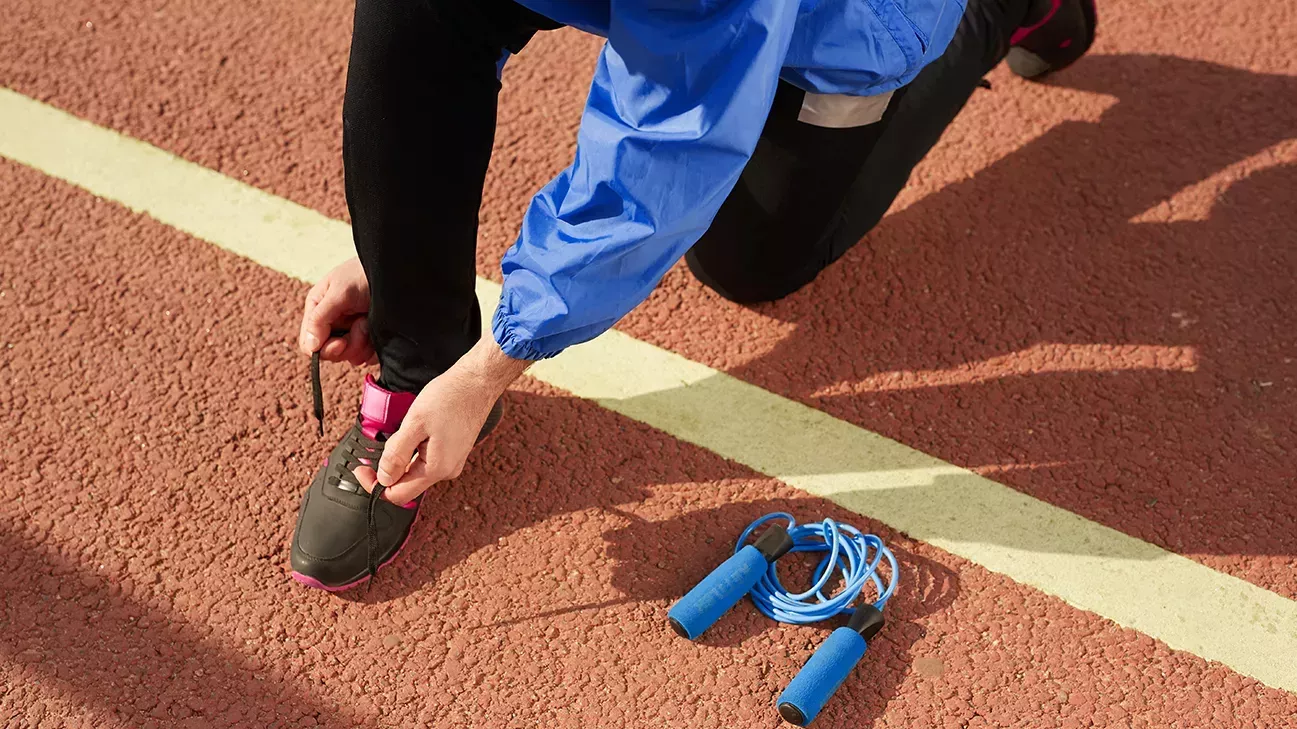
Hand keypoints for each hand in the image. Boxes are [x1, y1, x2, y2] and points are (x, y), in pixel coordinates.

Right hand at [298, 257, 373, 365]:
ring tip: (370, 321)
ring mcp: (351, 332)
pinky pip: (367, 356)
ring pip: (351, 356)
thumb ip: (320, 318)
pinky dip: (374, 348)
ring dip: (363, 344)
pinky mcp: (368, 338)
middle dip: (349, 344)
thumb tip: (310, 347)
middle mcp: (332, 323)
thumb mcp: (339, 292)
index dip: (325, 349)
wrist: (395, 272)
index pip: (310, 343)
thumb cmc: (364, 274)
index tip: (341, 343)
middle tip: (362, 326)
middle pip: (331, 353)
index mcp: (318, 310)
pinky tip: (378, 331)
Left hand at [356, 338, 529, 503]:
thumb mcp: (414, 423)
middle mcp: (447, 471)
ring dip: (401, 459)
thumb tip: (383, 478)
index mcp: (436, 469)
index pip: (397, 494)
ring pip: (416, 471)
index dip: (375, 484)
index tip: (360, 468)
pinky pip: (427, 461)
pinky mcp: (454, 451)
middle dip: (387, 470)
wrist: (478, 381)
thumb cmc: (450, 397)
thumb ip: (396, 454)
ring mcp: (453, 462)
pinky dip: (414, 451)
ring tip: (399, 433)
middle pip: (407, 484)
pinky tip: (414, 431)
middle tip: (374, 448)